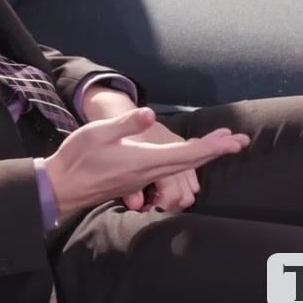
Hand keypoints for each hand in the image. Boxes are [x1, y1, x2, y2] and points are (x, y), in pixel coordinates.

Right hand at [41, 107, 248, 216]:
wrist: (61, 187)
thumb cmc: (77, 158)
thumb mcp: (98, 133)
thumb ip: (126, 125)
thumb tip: (149, 114)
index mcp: (144, 160)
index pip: (186, 154)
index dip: (212, 147)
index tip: (233, 140)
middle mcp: (148, 172)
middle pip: (191, 162)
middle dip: (217, 151)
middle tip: (240, 141)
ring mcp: (143, 178)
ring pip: (182, 167)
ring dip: (204, 155)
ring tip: (221, 144)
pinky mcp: (137, 180)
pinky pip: (170, 171)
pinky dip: (187, 160)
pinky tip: (189, 156)